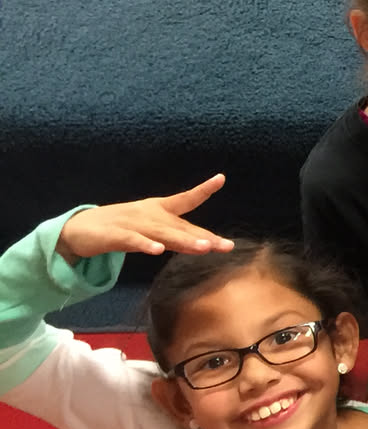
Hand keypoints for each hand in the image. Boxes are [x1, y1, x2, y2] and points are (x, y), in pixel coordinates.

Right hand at [56, 176, 231, 263]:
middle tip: (226, 245)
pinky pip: (133, 241)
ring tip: (203, 248)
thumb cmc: (122, 227)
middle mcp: (150, 215)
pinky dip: (145, 245)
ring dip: (184, 241)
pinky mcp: (115, 236)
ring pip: (163, 234)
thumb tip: (207, 243)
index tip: (220, 178)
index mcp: (159, 210)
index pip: (186, 200)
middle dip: (204, 237)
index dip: (203, 189)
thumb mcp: (153, 230)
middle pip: (181, 228)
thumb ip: (178, 238)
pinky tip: (158, 250)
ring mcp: (133, 224)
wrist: (79, 229)